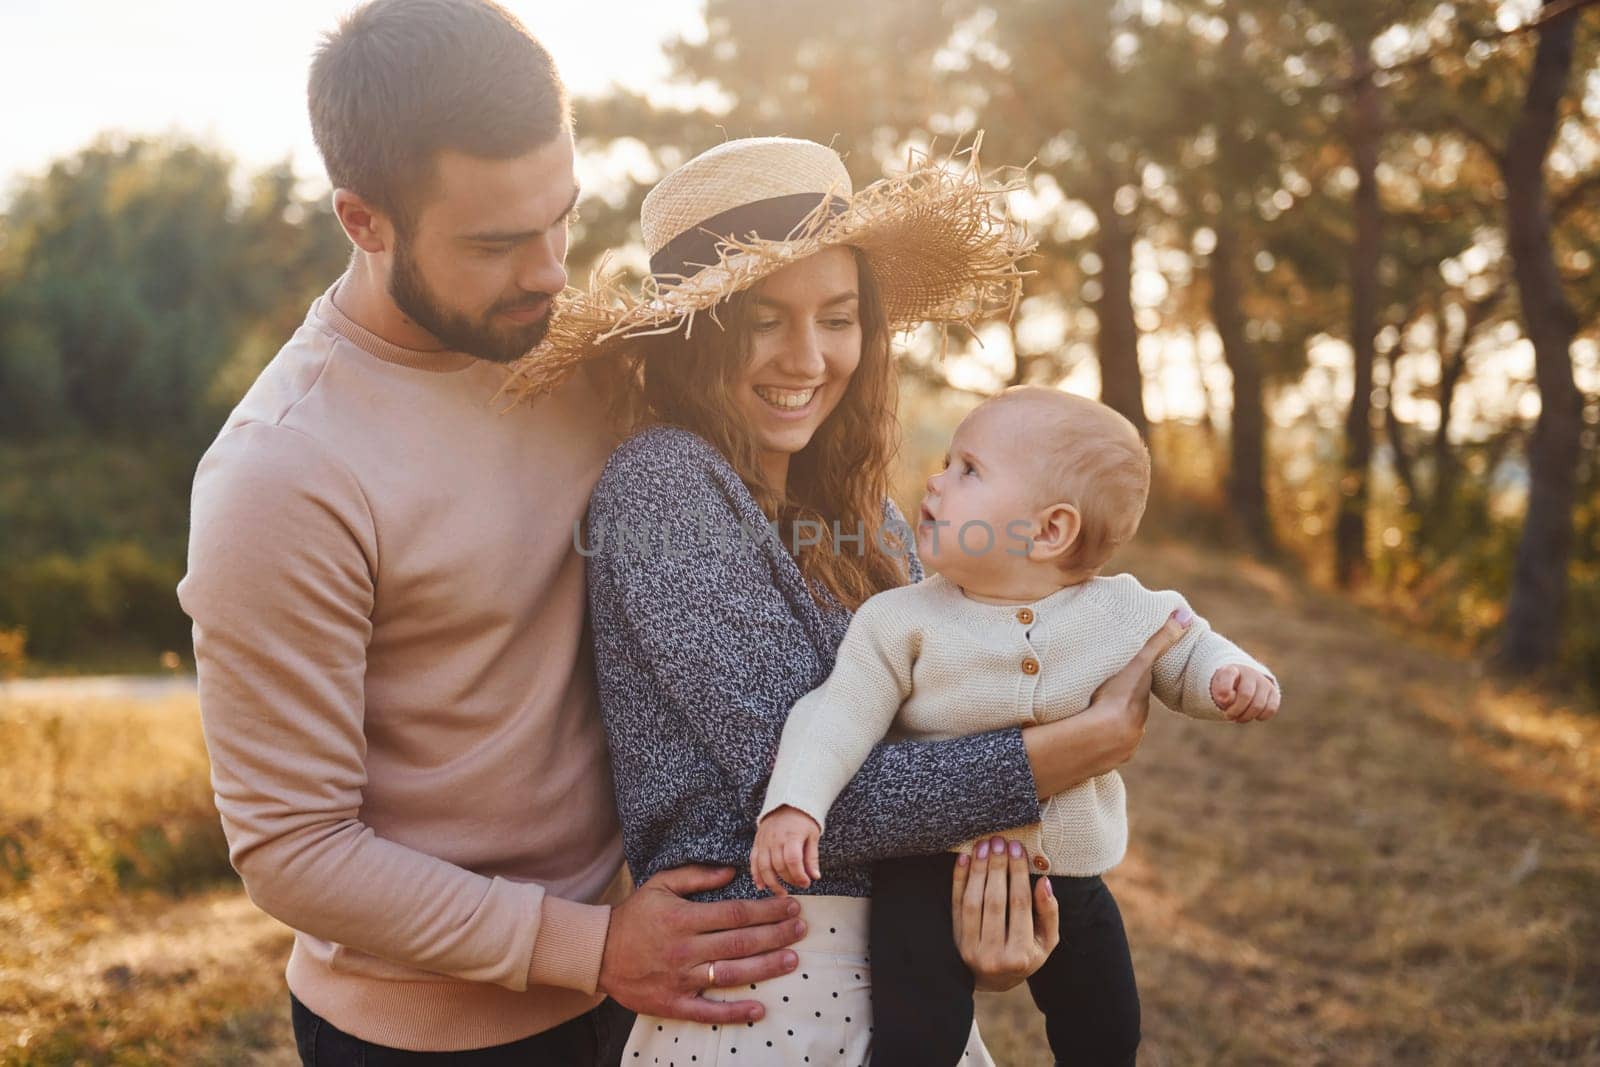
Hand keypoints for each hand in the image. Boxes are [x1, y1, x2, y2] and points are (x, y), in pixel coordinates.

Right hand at [596, 864, 805, 1023]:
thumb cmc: (633, 916)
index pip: (735, 913)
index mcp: (683, 918)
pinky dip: (734, 1012)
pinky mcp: (673, 1003)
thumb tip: (732, 872)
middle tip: (802, 929)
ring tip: (792, 960)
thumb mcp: (660, 884)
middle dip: (775, 934)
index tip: (791, 906)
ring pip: (730, 973)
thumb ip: (696, 876)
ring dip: (765, 967)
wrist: (597, 952)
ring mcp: (680, 978)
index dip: (767, 910)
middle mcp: (685, 948)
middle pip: (740, 942)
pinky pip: (707, 1011)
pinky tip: (759, 1009)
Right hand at [750, 806, 821, 895]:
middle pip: (779, 866)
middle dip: (789, 880)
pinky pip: (753, 861)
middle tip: (797, 886)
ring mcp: (764, 841)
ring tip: (780, 892)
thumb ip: (812, 857)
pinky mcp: (757, 843)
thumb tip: (815, 876)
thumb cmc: (803, 820)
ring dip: (771, 883)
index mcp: (792, 835)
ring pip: (764, 867)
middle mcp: (775, 839)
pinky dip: (756, 875)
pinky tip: (761, 885)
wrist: (787, 803)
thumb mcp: (813, 835)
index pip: (793, 860)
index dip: (799, 875)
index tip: (806, 883)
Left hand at [952, 836, 1059, 991]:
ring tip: (984, 845)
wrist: (993, 979)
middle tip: (1000, 841)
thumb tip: (1044, 882)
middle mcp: (993, 954)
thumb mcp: (1046, 942)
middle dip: (998, 867)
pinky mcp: (955, 939)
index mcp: (1020, 956)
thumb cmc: (1026, 954)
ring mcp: (971, 948)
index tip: (1018, 849)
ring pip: (973, 901)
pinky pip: (956, 905)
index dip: (1018, 874)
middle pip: (995, 901)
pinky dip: (958, 880)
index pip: (1020, 905)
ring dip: (978, 870)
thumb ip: (1049, 913)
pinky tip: (963, 859)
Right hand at [1087, 608, 1195, 762]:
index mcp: (1141, 706)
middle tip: (1103, 696)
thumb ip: (1161, 640)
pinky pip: (1096, 750)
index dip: (1133, 685)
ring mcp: (1119, 748)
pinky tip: (1080, 739)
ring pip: (1113, 735)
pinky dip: (1091, 743)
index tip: (1125, 678)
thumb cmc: (1119, 697)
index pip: (1139, 694)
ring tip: (1089, 719)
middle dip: (1119, 707)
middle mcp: (1135, 729)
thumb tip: (1186, 615)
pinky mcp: (1101, 760)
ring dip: (1104, 727)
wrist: (1099, 737)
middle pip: (1128, 715)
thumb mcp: (1140, 664)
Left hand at [1211, 664, 1279, 721]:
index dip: (1224, 689)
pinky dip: (1260, 716)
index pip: (1228, 675)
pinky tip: (1253, 715)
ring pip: (1258, 705)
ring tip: (1238, 717)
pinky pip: (1270, 709)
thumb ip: (1221, 696)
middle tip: (1228, 716)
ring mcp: (1264, 682)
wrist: (1242, 684)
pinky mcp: (1274, 692)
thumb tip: (1227, 700)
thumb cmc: (1227, 690)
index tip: (1220, 700)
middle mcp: (1250, 673)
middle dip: (1235, 711)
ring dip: (1246, 717)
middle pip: (1245, 695)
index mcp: (1231, 670)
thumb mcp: (1217, 692)